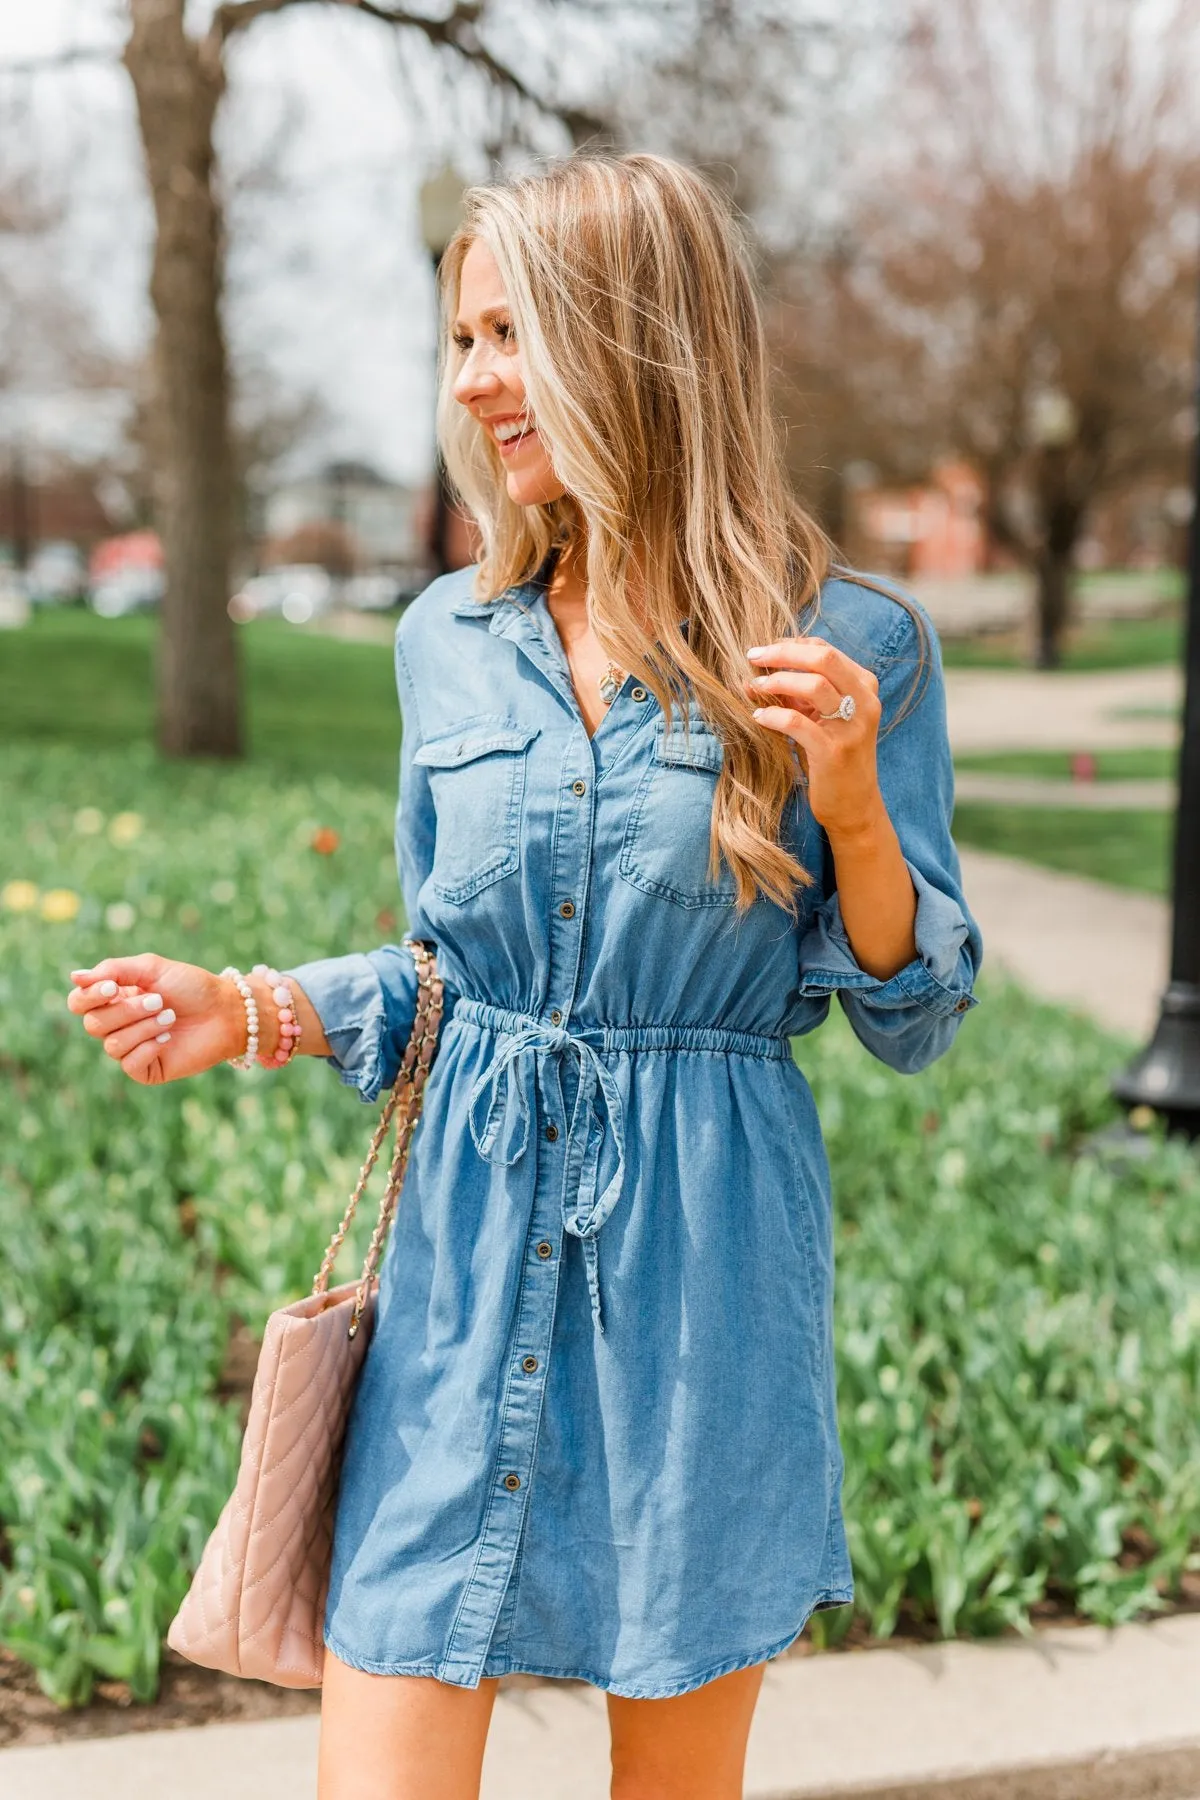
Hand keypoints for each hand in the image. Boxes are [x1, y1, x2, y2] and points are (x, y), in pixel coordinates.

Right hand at [66, 954, 245, 1086]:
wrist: (226, 1011)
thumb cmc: (191, 987)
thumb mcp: (152, 969)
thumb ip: (113, 970)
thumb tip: (74, 977)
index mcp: (114, 999)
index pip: (79, 1003)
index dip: (89, 997)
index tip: (113, 988)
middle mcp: (117, 1025)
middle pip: (94, 1024)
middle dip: (126, 1011)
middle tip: (159, 1000)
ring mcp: (130, 1049)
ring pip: (112, 1044)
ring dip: (143, 1027)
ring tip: (170, 1017)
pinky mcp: (146, 1069)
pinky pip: (129, 1064)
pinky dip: (148, 1047)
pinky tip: (168, 1039)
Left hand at [743, 636, 883, 839]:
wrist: (853, 805)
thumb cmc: (833, 758)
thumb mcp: (821, 718)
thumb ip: (798, 694)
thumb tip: (756, 673)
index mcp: (864, 687)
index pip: (826, 650)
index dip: (791, 645)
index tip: (765, 651)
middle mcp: (864, 702)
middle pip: (823, 658)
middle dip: (782, 653)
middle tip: (753, 657)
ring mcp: (852, 727)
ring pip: (813, 685)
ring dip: (776, 682)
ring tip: (753, 688)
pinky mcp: (834, 752)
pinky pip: (797, 722)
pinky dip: (773, 716)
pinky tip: (758, 718)